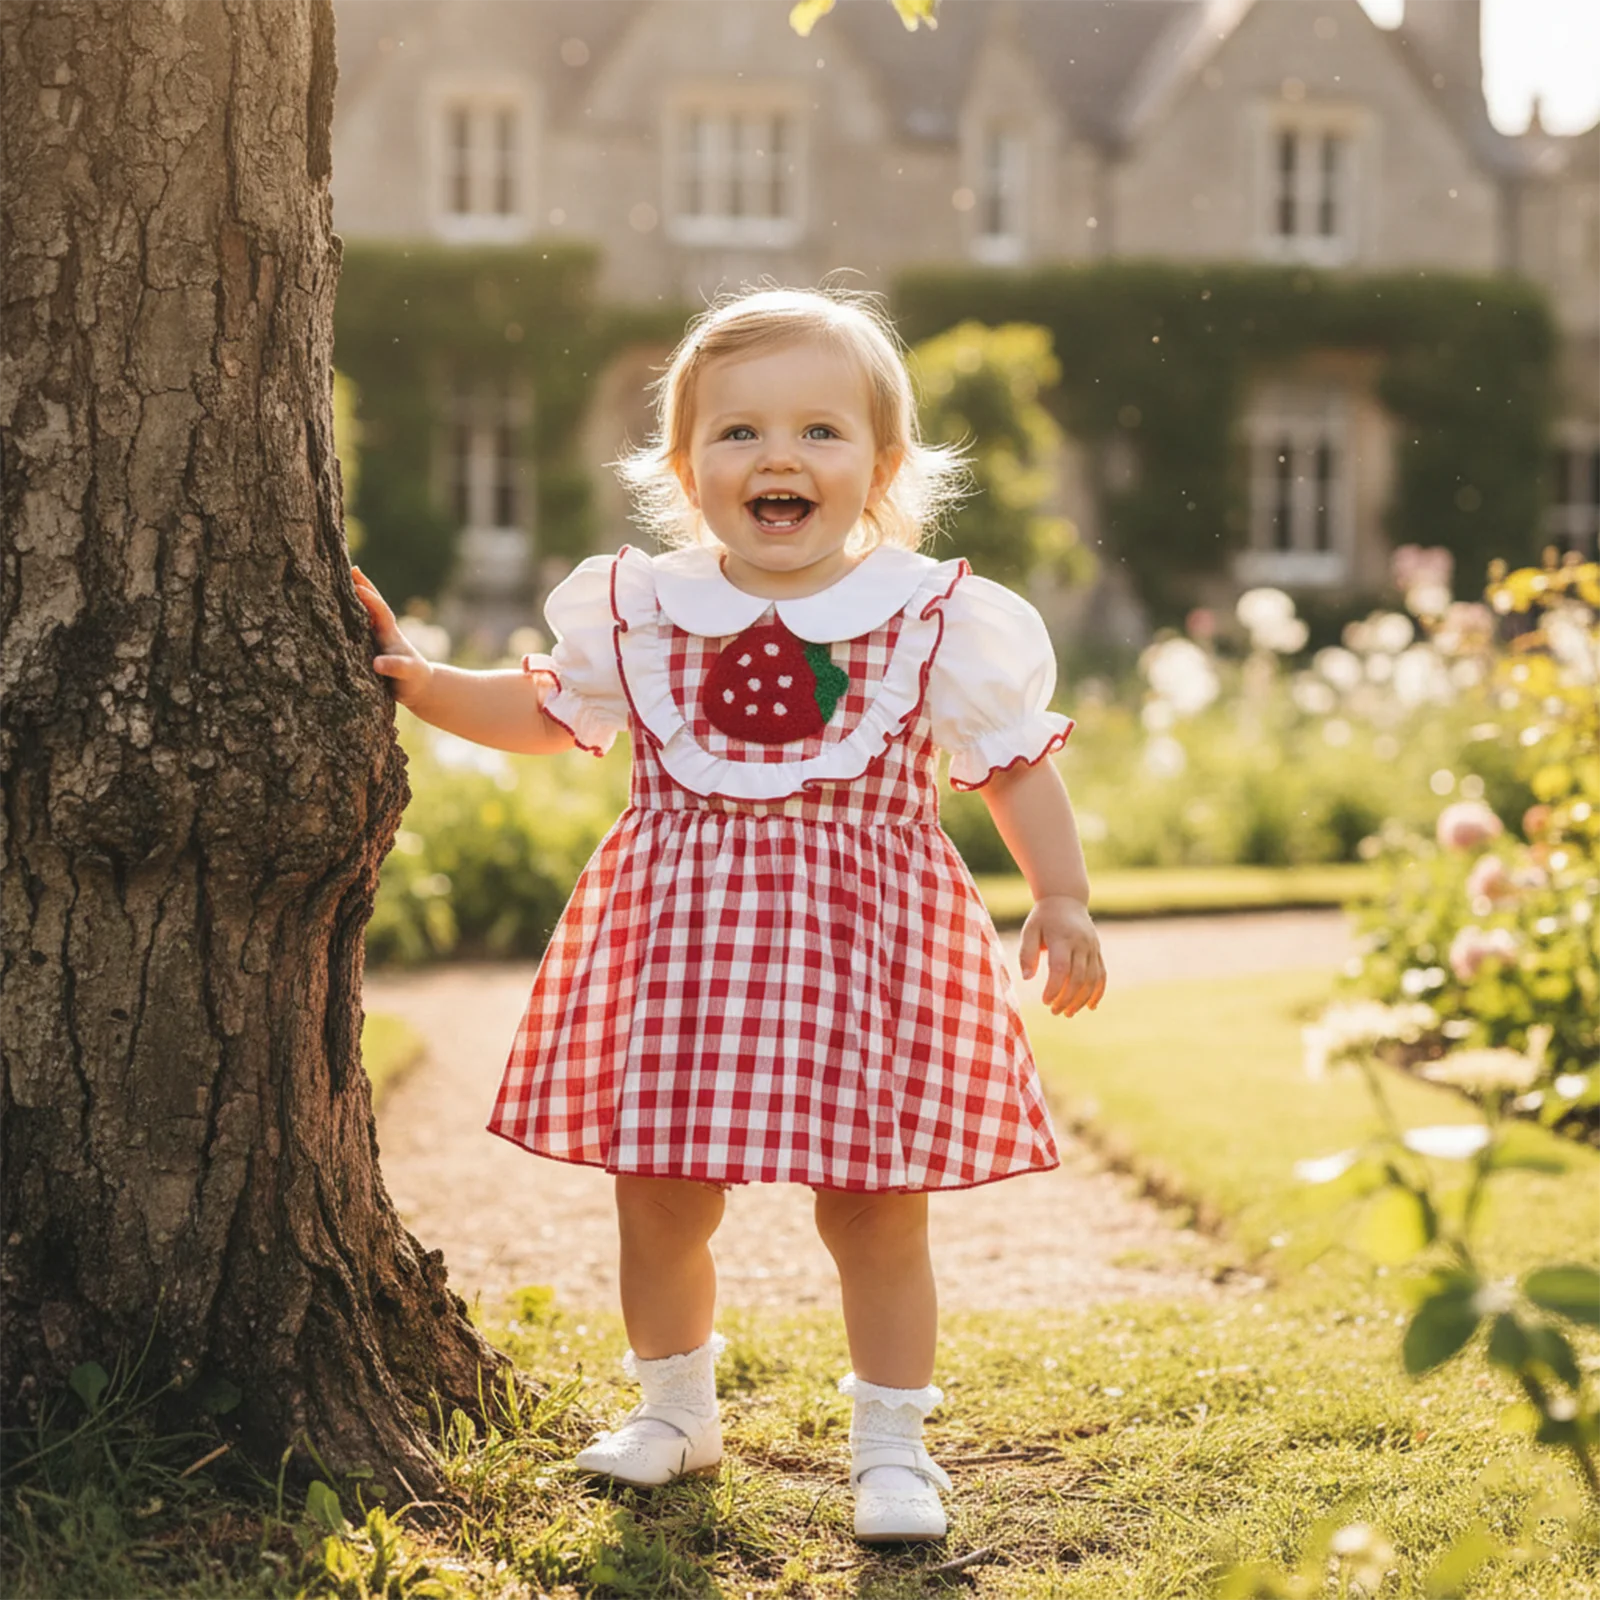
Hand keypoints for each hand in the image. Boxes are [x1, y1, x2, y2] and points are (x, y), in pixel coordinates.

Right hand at [352, 566, 433, 709]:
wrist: (418, 687)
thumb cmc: (413, 679)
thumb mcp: (407, 673)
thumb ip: (395, 667)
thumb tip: (376, 663)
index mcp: (390, 633)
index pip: (380, 611)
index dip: (370, 599)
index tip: (357, 587)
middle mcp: (382, 630)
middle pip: (372, 604)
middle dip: (363, 586)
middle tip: (351, 568)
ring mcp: (375, 637)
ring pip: (363, 612)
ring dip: (354, 597)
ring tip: (342, 580)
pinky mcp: (369, 646)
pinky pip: (356, 626)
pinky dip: (348, 615)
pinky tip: (337, 608)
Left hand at [1018, 895, 1105, 1016]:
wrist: (1066, 899)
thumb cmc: (1043, 918)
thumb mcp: (1029, 930)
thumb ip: (1026, 953)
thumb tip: (1027, 978)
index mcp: (1062, 938)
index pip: (1061, 969)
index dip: (1054, 988)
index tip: (1044, 1001)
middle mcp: (1081, 943)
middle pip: (1078, 978)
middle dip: (1067, 999)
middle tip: (1054, 1012)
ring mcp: (1092, 948)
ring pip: (1092, 980)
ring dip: (1081, 1000)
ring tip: (1068, 1013)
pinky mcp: (1098, 952)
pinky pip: (1102, 975)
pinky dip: (1098, 993)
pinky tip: (1090, 1007)